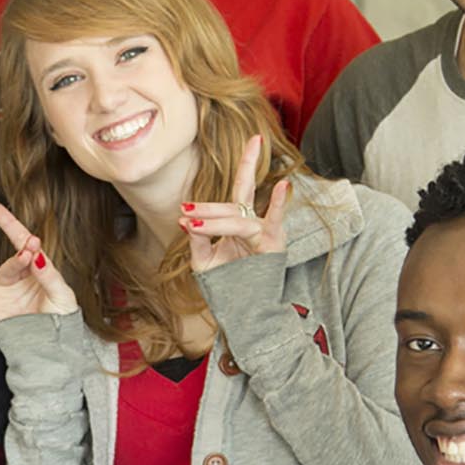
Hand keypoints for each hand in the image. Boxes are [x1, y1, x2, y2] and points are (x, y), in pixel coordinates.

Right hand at [0, 202, 79, 323]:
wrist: (47, 350)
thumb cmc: (60, 322)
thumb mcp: (62, 295)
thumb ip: (49, 275)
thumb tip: (37, 255)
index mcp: (41, 273)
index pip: (33, 248)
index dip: (29, 238)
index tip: (34, 237)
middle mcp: (22, 277)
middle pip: (20, 255)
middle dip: (25, 247)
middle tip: (31, 244)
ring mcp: (5, 288)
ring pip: (6, 268)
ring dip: (15, 262)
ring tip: (25, 257)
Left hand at [184, 133, 290, 272]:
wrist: (245, 310)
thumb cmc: (227, 284)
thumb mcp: (205, 262)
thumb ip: (197, 241)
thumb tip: (187, 221)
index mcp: (237, 223)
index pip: (224, 203)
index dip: (203, 207)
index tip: (181, 212)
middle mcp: (252, 222)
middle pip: (244, 187)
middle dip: (247, 163)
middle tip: (238, 154)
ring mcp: (264, 230)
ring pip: (236, 217)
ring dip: (212, 219)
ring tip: (191, 221)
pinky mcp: (273, 242)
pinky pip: (275, 220)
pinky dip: (279, 202)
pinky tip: (282, 186)